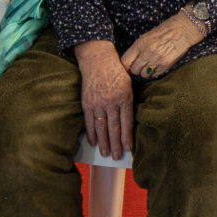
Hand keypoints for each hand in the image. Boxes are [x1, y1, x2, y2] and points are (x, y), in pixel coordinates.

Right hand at [73, 41, 133, 160]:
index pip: (127, 122)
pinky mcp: (87, 103)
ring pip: (101, 127)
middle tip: (116, 157)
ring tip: (105, 154)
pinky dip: (91, 133)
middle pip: (114, 128)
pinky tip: (93, 142)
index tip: (128, 148)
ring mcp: (98, 103)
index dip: (127, 137)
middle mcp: (111, 102)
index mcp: (124, 97)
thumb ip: (129, 102)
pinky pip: (89, 121)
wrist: (97, 60)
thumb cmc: (116, 71)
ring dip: (103, 142)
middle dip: (115, 144)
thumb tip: (129, 122)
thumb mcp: (129, 84)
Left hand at [119, 10, 206, 84]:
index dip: (126, 65)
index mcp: (140, 44)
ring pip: (144, 75)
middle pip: (134, 70)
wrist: (183, 29)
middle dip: (137, 68)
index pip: (125, 61)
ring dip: (146, 72)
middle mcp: (147, 53)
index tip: (129, 65)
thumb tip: (130, 62)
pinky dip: (156, 72)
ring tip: (151, 65)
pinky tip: (159, 64)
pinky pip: (155, 75)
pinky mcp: (166, 65)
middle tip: (142, 64)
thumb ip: (137, 49)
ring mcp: (156, 60)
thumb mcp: (146, 36)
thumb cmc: (164, 31)